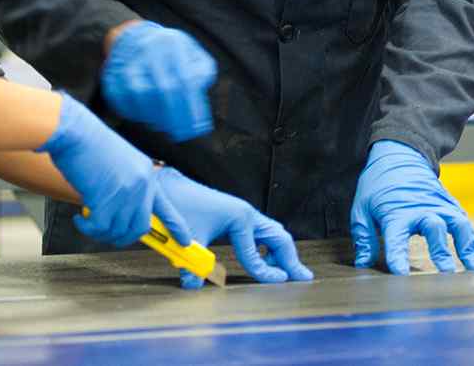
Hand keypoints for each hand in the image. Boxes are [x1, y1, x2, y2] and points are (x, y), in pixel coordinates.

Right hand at [37, 92, 191, 247]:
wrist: (75, 132)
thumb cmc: (90, 145)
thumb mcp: (120, 164)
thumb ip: (126, 187)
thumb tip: (120, 215)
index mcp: (147, 173)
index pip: (166, 206)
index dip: (177, 226)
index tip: (185, 242)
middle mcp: (142, 184)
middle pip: (140, 227)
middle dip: (122, 237)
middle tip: (104, 232)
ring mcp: (126, 192)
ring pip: (118, 231)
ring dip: (100, 232)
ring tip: (87, 220)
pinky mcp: (106, 199)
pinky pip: (99, 228)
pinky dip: (87, 228)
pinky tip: (80, 219)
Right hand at [101, 20, 216, 140]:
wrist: (135, 37)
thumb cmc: (171, 52)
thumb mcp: (193, 53)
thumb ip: (202, 73)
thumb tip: (198, 96)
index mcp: (172, 43)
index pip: (185, 79)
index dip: (192, 107)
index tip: (197, 127)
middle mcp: (148, 49)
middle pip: (161, 88)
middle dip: (173, 116)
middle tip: (180, 134)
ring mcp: (127, 60)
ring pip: (138, 94)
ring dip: (152, 116)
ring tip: (163, 127)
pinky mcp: (111, 74)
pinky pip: (120, 99)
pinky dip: (132, 113)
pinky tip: (144, 119)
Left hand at [156, 167, 313, 288]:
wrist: (170, 187)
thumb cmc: (179, 210)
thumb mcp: (188, 241)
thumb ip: (193, 266)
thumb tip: (193, 286)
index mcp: (240, 218)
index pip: (257, 254)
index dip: (267, 273)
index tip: (278, 284)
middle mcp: (247, 214)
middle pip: (279, 238)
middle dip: (291, 259)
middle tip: (304, 278)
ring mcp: (245, 213)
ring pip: (274, 234)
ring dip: (283, 253)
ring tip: (289, 272)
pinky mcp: (239, 216)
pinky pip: (264, 233)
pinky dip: (272, 246)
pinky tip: (268, 260)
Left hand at [350, 140, 473, 274]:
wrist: (400, 155)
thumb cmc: (378, 185)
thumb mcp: (362, 208)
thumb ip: (363, 237)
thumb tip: (362, 264)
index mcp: (396, 212)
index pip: (395, 237)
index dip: (397, 256)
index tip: (400, 274)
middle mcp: (422, 209)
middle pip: (434, 229)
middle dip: (440, 251)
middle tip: (446, 273)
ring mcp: (440, 207)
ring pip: (458, 227)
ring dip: (467, 248)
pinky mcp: (452, 207)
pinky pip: (468, 227)